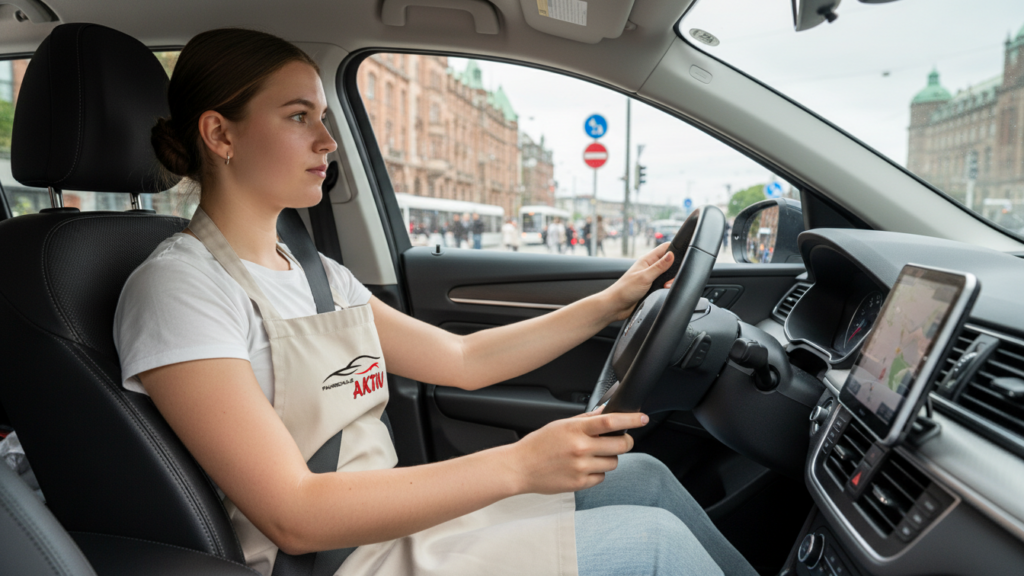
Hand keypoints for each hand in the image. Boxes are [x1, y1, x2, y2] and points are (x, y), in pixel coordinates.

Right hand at [508, 406, 647, 494]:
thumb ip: (586, 420)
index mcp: (575, 430)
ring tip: (592, 455)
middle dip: (625, 441)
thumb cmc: (539, 444)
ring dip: (609, 458)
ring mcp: (581, 467)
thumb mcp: (561, 425)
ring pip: (614, 462)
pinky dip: (597, 472)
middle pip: (620, 444)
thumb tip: (607, 412)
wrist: (519, 468)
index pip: (610, 421)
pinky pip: (602, 477)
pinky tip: (583, 467)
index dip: (630, 419)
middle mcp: (580, 448)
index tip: (642, 418)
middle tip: (620, 439)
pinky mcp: (580, 483)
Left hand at [601, 243, 674, 320]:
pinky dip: (666, 287)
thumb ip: (659, 267)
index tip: (682, 256)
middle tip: (668, 279)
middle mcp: (650, 267)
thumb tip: (672, 255)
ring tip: (664, 286)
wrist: (616, 306)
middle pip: (670, 262)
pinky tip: (663, 290)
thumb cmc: (624, 290)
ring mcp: (651, 277)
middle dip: (674, 270)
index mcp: (647, 260)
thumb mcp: (645, 277)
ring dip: (670, 280)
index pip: (665, 248)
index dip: (675, 249)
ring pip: (668, 275)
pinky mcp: (652, 287)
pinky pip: (664, 284)